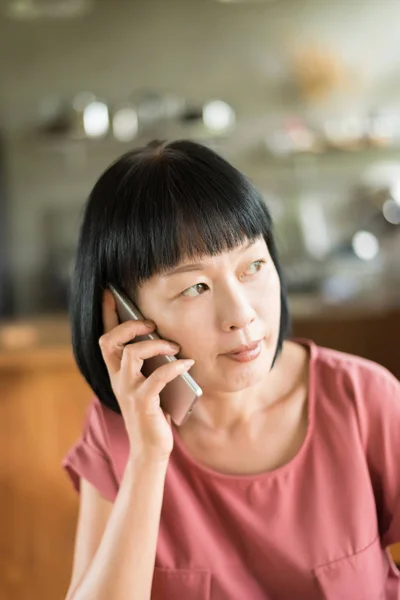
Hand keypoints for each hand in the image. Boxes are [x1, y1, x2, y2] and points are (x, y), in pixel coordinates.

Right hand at [99, 289, 193, 462]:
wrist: (151, 449)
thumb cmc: (154, 411)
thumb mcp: (150, 382)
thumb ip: (151, 362)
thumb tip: (167, 336)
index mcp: (117, 371)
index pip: (105, 337)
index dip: (107, 314)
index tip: (110, 292)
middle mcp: (117, 379)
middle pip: (109, 341)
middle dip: (129, 326)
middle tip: (150, 323)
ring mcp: (128, 391)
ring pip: (131, 355)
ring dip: (154, 345)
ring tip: (173, 345)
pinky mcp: (143, 403)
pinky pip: (156, 378)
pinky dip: (174, 367)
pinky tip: (187, 363)